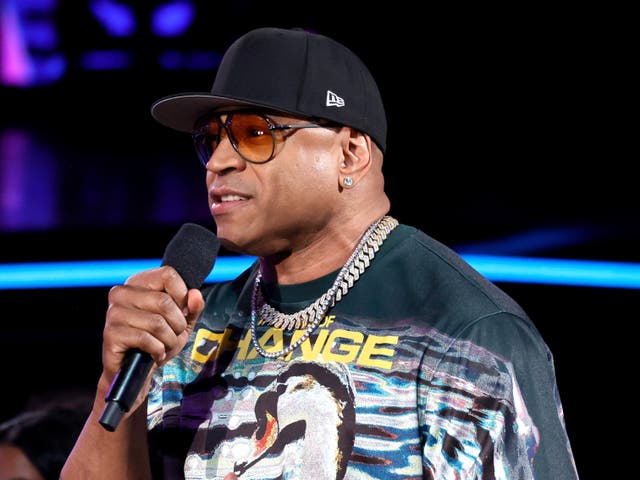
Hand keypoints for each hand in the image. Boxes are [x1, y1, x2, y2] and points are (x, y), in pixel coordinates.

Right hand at [99, 266, 205, 405]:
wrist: (138, 371)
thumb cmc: (158, 341)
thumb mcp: (182, 322)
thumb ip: (193, 307)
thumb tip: (195, 294)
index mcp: (138, 283)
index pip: (167, 274)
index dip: (182, 295)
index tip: (182, 312)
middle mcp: (122, 293)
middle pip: (164, 301)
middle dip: (177, 324)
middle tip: (173, 335)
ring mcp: (113, 313)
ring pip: (157, 322)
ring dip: (169, 340)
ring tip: (164, 345)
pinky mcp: (111, 334)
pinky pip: (146, 339)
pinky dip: (158, 349)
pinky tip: (154, 352)